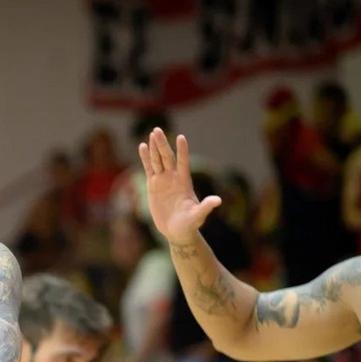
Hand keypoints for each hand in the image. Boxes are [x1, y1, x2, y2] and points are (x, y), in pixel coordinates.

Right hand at [138, 128, 221, 244]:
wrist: (178, 231)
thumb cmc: (190, 224)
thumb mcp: (198, 216)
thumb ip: (206, 207)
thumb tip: (218, 200)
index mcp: (184, 182)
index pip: (183, 162)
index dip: (182, 151)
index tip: (181, 137)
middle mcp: (173, 178)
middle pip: (167, 157)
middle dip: (162, 144)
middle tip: (157, 130)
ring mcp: (163, 180)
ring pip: (158, 160)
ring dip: (155, 147)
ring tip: (152, 133)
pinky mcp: (153, 186)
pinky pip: (149, 169)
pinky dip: (145, 158)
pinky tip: (143, 146)